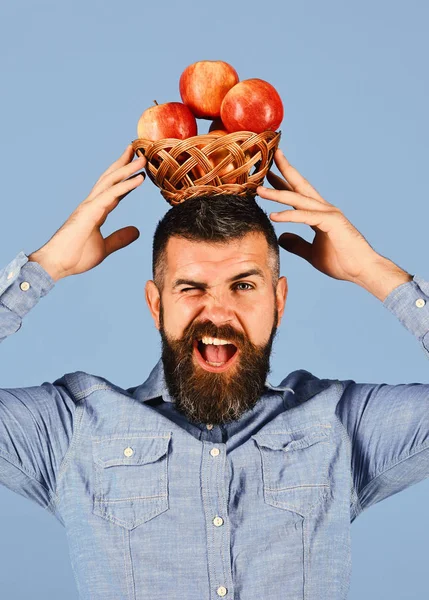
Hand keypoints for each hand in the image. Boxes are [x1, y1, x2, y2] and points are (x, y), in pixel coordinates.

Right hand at [28, 145, 145, 281]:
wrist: (55, 264)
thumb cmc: (75, 257)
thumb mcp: (104, 247)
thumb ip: (119, 238)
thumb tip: (136, 231)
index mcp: (95, 211)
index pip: (114, 190)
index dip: (126, 178)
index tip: (137, 168)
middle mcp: (92, 204)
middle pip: (110, 178)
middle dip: (124, 163)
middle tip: (139, 150)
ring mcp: (89, 206)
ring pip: (111, 181)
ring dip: (128, 168)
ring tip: (142, 158)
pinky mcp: (89, 212)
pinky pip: (111, 195)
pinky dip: (125, 186)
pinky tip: (139, 179)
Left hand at [256, 149, 380, 284]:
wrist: (363, 270)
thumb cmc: (342, 262)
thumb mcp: (312, 253)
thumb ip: (297, 244)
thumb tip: (281, 237)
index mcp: (320, 214)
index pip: (298, 194)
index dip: (283, 182)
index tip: (267, 173)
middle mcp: (324, 209)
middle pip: (300, 185)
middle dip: (285, 169)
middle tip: (271, 154)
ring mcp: (329, 213)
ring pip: (299, 199)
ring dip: (278, 193)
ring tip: (258, 190)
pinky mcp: (332, 223)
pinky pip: (305, 217)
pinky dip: (289, 216)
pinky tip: (273, 216)